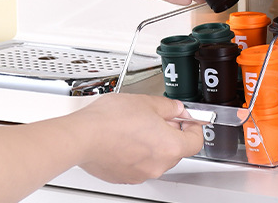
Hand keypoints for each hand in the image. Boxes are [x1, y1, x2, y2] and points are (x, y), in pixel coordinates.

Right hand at [70, 94, 203, 183]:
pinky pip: (139, 163)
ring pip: (156, 157)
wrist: (82, 137)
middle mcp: (156, 165)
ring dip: (154, 142)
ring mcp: (139, 173)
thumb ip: (169, 107)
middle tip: (163, 117)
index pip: (196, 141)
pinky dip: (138, 151)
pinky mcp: (123, 176)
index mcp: (169, 147)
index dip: (194, 126)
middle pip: (176, 150)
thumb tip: (176, 109)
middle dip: (173, 133)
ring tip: (140, 124)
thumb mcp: (149, 102)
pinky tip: (126, 136)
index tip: (188, 118)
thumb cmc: (112, 120)